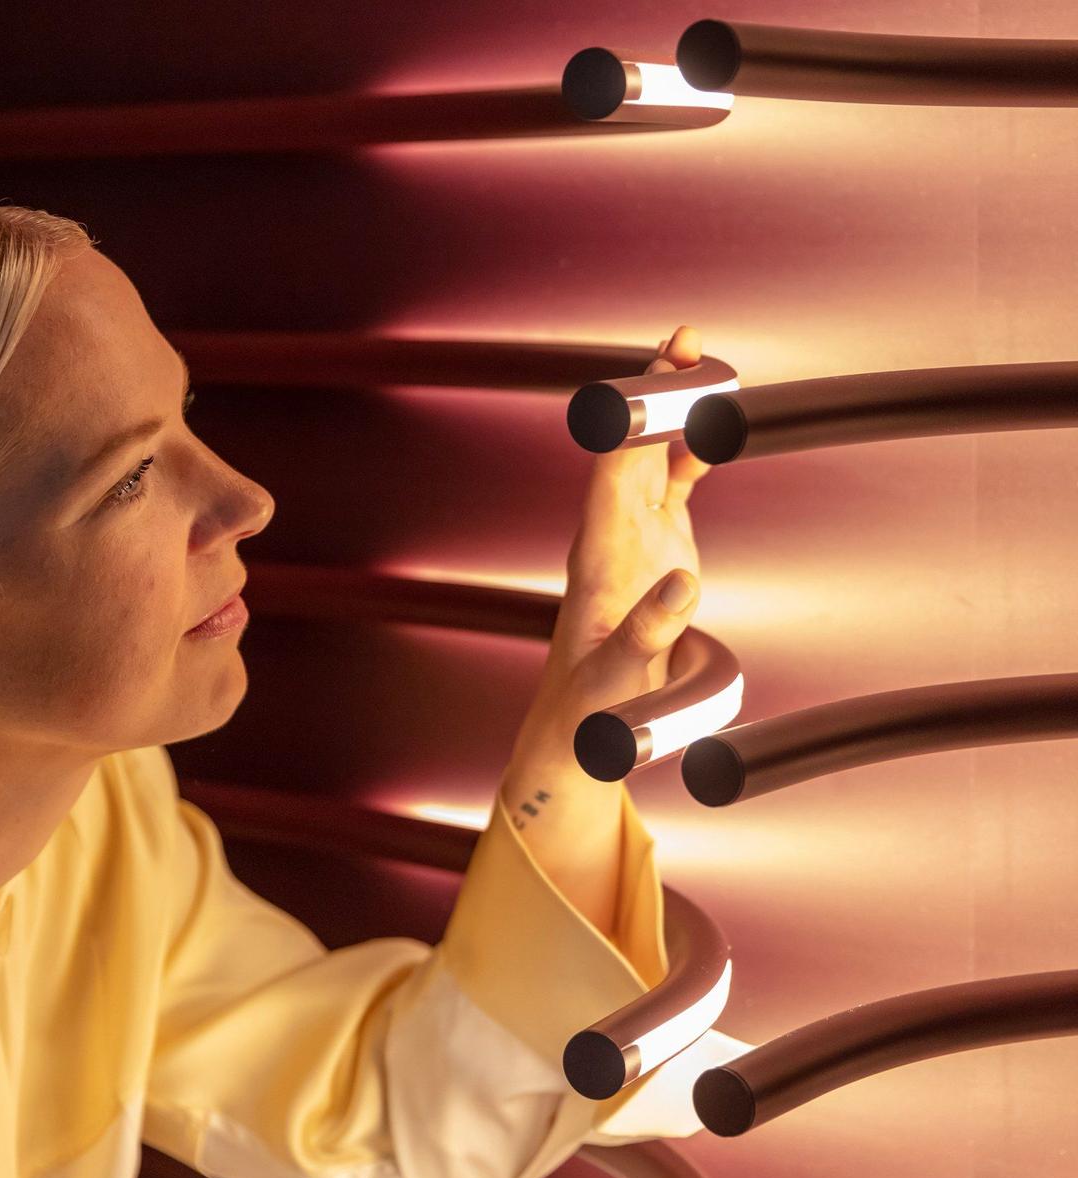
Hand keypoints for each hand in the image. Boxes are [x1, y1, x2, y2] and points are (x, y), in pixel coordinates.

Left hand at [506, 324, 715, 780]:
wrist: (582, 723)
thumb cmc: (591, 703)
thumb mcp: (620, 677)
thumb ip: (648, 631)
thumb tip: (684, 584)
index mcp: (599, 554)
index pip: (615, 468)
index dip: (637, 416)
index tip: (662, 374)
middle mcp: (611, 533)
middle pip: (630, 445)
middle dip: (655, 390)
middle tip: (685, 340)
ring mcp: (633, 537)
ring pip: (650, 458)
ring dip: (672, 410)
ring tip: (699, 361)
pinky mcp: (654, 549)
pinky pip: (671, 486)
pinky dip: (689, 452)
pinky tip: (709, 427)